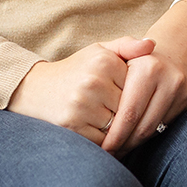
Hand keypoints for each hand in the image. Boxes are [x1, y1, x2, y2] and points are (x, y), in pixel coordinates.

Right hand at [7, 36, 154, 143]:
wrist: (34, 88)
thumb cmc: (76, 69)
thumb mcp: (100, 51)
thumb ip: (127, 46)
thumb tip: (152, 45)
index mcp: (104, 61)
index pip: (137, 86)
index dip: (135, 94)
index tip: (128, 96)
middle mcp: (93, 81)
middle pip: (128, 107)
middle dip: (127, 114)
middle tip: (121, 116)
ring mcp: (81, 104)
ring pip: (117, 126)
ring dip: (116, 130)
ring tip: (109, 123)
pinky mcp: (71, 125)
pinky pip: (101, 140)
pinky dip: (103, 141)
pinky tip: (96, 131)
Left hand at [100, 0, 186, 154]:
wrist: (179, 44)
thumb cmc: (139, 55)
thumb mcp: (120, 52)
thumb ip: (101, 75)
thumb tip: (92, 105)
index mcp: (148, 68)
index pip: (128, 114)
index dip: (113, 137)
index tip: (100, 149)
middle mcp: (168, 79)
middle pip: (142, 126)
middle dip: (123, 145)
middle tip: (107, 155)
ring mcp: (182, 91)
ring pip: (154, 130)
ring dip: (134, 144)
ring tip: (118, 150)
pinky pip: (165, 126)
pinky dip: (148, 136)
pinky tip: (134, 139)